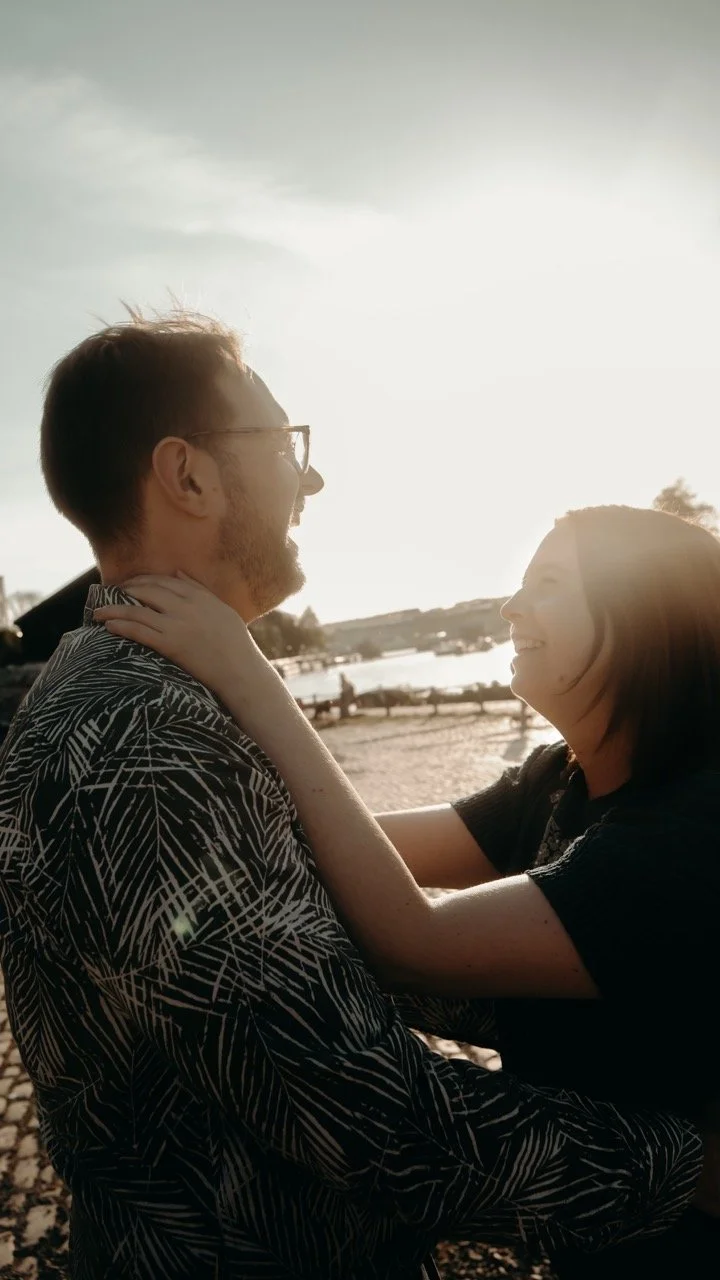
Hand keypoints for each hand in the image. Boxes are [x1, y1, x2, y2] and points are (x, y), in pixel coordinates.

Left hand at [93, 573, 264, 696]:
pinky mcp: (170, 644)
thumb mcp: (221, 609)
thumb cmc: (235, 643)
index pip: (164, 581)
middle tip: (112, 594)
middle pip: (147, 591)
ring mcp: (177, 625)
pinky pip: (139, 631)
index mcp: (199, 596)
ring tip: (98, 612)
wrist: (240, 671)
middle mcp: (186, 607)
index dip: (143, 580)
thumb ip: (198, 589)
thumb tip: (178, 572)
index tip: (130, 584)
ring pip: (137, 611)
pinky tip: (108, 626)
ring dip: (114, 610)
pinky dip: (121, 627)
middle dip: (126, 591)